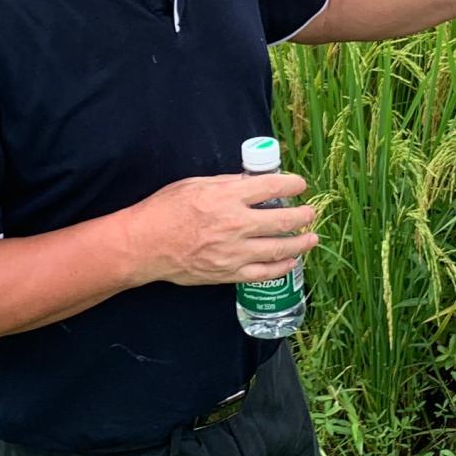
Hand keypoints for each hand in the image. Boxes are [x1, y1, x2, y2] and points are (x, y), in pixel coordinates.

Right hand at [125, 174, 316, 286]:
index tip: (300, 185)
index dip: (292, 185)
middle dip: (303, 215)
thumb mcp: (195, 185)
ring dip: (301, 242)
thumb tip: (251, 181)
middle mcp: (235, 224)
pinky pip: (264, 272)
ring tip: (311, 238)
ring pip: (279, 248)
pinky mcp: (228, 273)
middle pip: (283, 219)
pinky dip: (282, 267)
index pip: (272, 187)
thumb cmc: (165, 210)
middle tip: (310, 213)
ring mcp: (234, 252)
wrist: (145, 245)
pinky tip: (291, 260)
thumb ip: (227, 183)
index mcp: (227, 197)